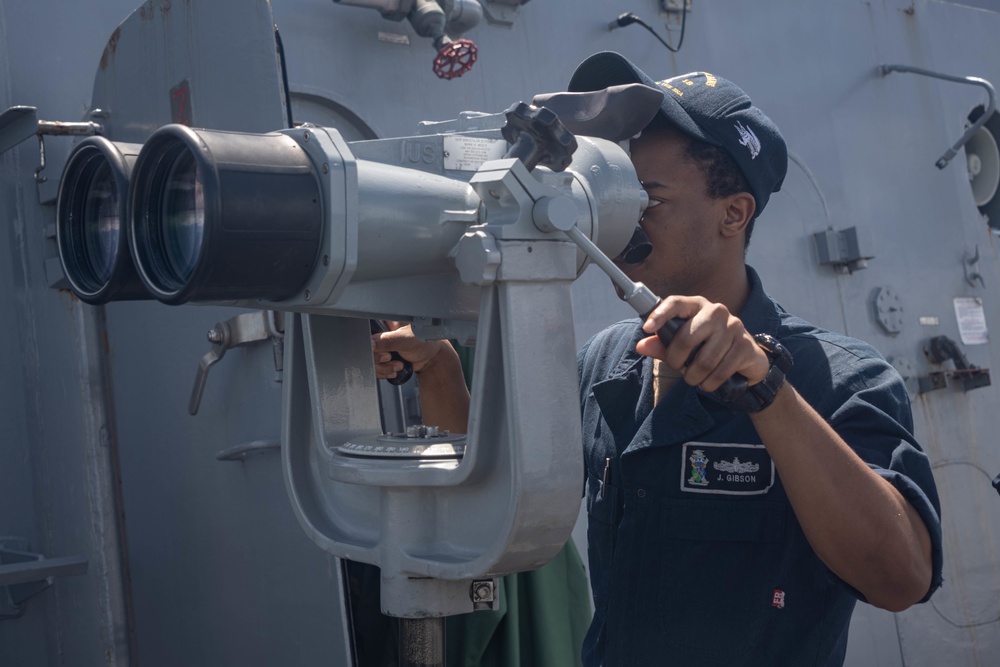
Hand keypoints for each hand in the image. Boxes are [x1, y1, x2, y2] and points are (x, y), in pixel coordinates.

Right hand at [372, 322, 453, 380]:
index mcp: (385, 322)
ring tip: (398, 364)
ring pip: (370, 360)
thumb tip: (370, 343)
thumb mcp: (405, 339)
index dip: (370, 342)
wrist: (431, 358)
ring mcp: (381, 347)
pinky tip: (395, 369)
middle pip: (367, 349)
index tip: (378, 348)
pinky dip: (384, 372)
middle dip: (379, 358)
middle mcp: (381, 334)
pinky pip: (375, 368)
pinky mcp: (383, 359)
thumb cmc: (424, 342)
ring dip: (383, 367)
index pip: (367, 330)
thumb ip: (387, 340)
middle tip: (390, 357)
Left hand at [637, 295, 769, 390]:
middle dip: (676, 360)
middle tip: (677, 367)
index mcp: (697, 306)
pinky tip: (708, 383)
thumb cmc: (708, 349)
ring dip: (693, 377)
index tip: (647, 328)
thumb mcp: (684, 347)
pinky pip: (720, 371)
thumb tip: (640, 346)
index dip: (660, 314)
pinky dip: (709, 384)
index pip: (676, 302)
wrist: (746, 360)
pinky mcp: (745, 346)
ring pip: (704, 360)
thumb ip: (662, 345)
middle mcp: (716, 312)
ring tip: (693, 378)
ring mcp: (734, 327)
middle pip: (686, 338)